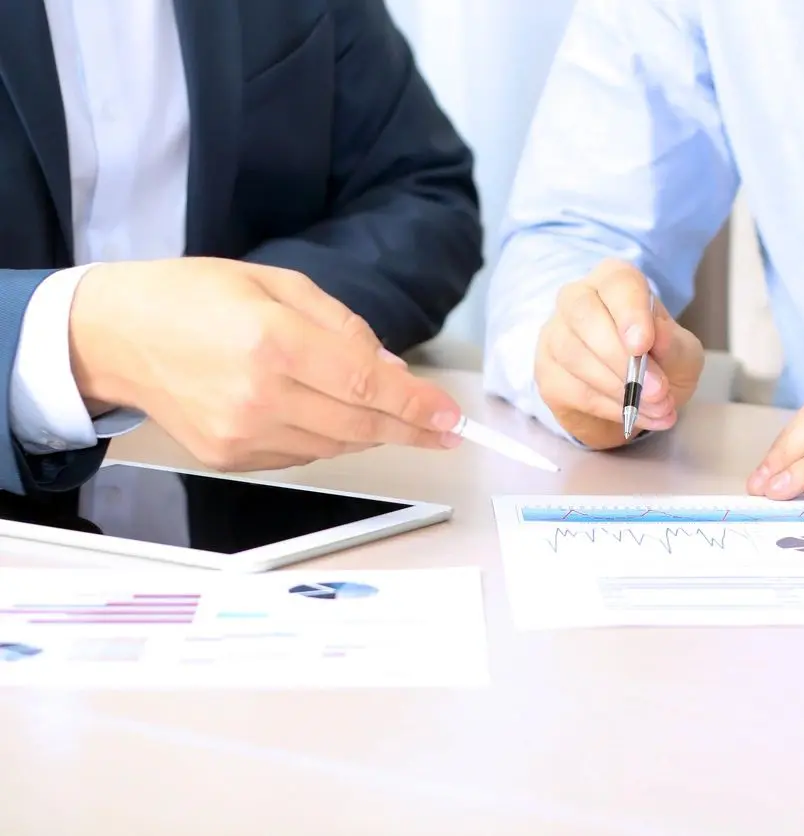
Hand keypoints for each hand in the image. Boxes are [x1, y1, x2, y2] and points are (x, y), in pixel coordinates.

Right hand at [67, 257, 463, 470]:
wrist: (115, 335)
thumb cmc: (193, 297)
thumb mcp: (276, 282)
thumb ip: (343, 327)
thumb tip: (394, 372)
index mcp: (271, 340)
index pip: (366, 385)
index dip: (417, 406)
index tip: (452, 418)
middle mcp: (257, 394)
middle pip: (359, 426)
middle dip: (412, 430)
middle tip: (447, 431)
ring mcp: (240, 433)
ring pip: (336, 446)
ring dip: (372, 433)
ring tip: (392, 415)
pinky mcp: (228, 456)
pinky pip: (302, 454)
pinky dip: (329, 439)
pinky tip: (330, 416)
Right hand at [535, 259, 704, 448]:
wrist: (638, 400)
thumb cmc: (660, 362)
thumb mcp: (683, 354)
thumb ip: (674, 344)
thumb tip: (658, 336)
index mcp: (615, 282)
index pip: (617, 283)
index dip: (629, 312)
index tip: (643, 345)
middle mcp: (577, 299)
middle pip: (584, 314)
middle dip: (620, 356)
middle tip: (657, 389)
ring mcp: (555, 335)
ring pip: (575, 355)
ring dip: (620, 388)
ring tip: (657, 407)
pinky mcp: (548, 373)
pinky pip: (573, 389)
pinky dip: (609, 408)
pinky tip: (634, 416)